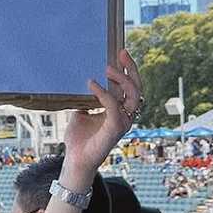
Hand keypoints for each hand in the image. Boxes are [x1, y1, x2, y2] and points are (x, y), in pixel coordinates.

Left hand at [63, 49, 142, 176]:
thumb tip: (78, 84)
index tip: (120, 53)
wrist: (75, 160)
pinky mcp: (115, 129)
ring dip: (121, 80)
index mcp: (120, 110)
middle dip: (131, 69)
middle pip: (137, 88)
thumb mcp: (80, 113)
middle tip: (122, 53)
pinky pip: (113, 107)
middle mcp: (125, 115)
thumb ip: (84, 99)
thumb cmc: (79, 139)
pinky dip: (103, 94)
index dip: (128, 70)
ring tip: (107, 68)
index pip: (130, 87)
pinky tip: (92, 84)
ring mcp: (122, 122)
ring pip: (133, 96)